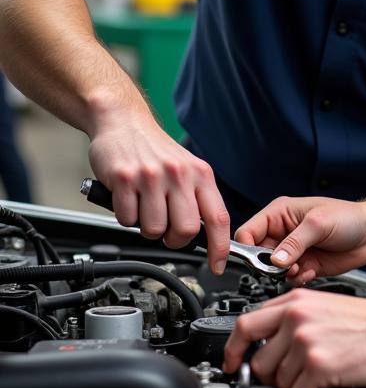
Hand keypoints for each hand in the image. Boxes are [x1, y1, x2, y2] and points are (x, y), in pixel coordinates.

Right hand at [88, 112, 229, 273]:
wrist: (124, 122)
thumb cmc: (156, 150)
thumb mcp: (188, 169)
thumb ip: (198, 198)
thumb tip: (206, 236)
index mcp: (201, 174)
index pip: (218, 218)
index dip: (220, 247)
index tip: (217, 265)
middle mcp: (179, 174)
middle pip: (185, 231)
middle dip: (174, 240)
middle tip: (165, 229)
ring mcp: (151, 177)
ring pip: (153, 230)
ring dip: (146, 227)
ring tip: (144, 207)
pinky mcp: (124, 179)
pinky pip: (126, 219)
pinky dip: (125, 216)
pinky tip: (128, 198)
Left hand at [223, 290, 365, 387]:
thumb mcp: (325, 305)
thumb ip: (294, 318)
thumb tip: (270, 344)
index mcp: (296, 300)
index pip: (247, 323)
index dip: (234, 348)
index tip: (234, 362)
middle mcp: (297, 317)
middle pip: (258, 358)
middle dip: (266, 378)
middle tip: (278, 384)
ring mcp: (306, 341)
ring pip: (277, 379)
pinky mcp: (318, 365)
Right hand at [234, 196, 365, 283]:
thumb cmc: (348, 217)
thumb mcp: (318, 224)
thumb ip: (294, 242)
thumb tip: (274, 260)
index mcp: (280, 214)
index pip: (249, 232)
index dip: (246, 248)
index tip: (254, 261)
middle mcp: (283, 233)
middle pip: (257, 254)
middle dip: (267, 265)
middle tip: (282, 267)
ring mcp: (292, 251)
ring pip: (272, 270)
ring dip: (283, 274)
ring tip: (299, 269)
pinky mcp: (303, 265)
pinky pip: (288, 279)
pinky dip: (297, 279)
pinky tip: (310, 272)